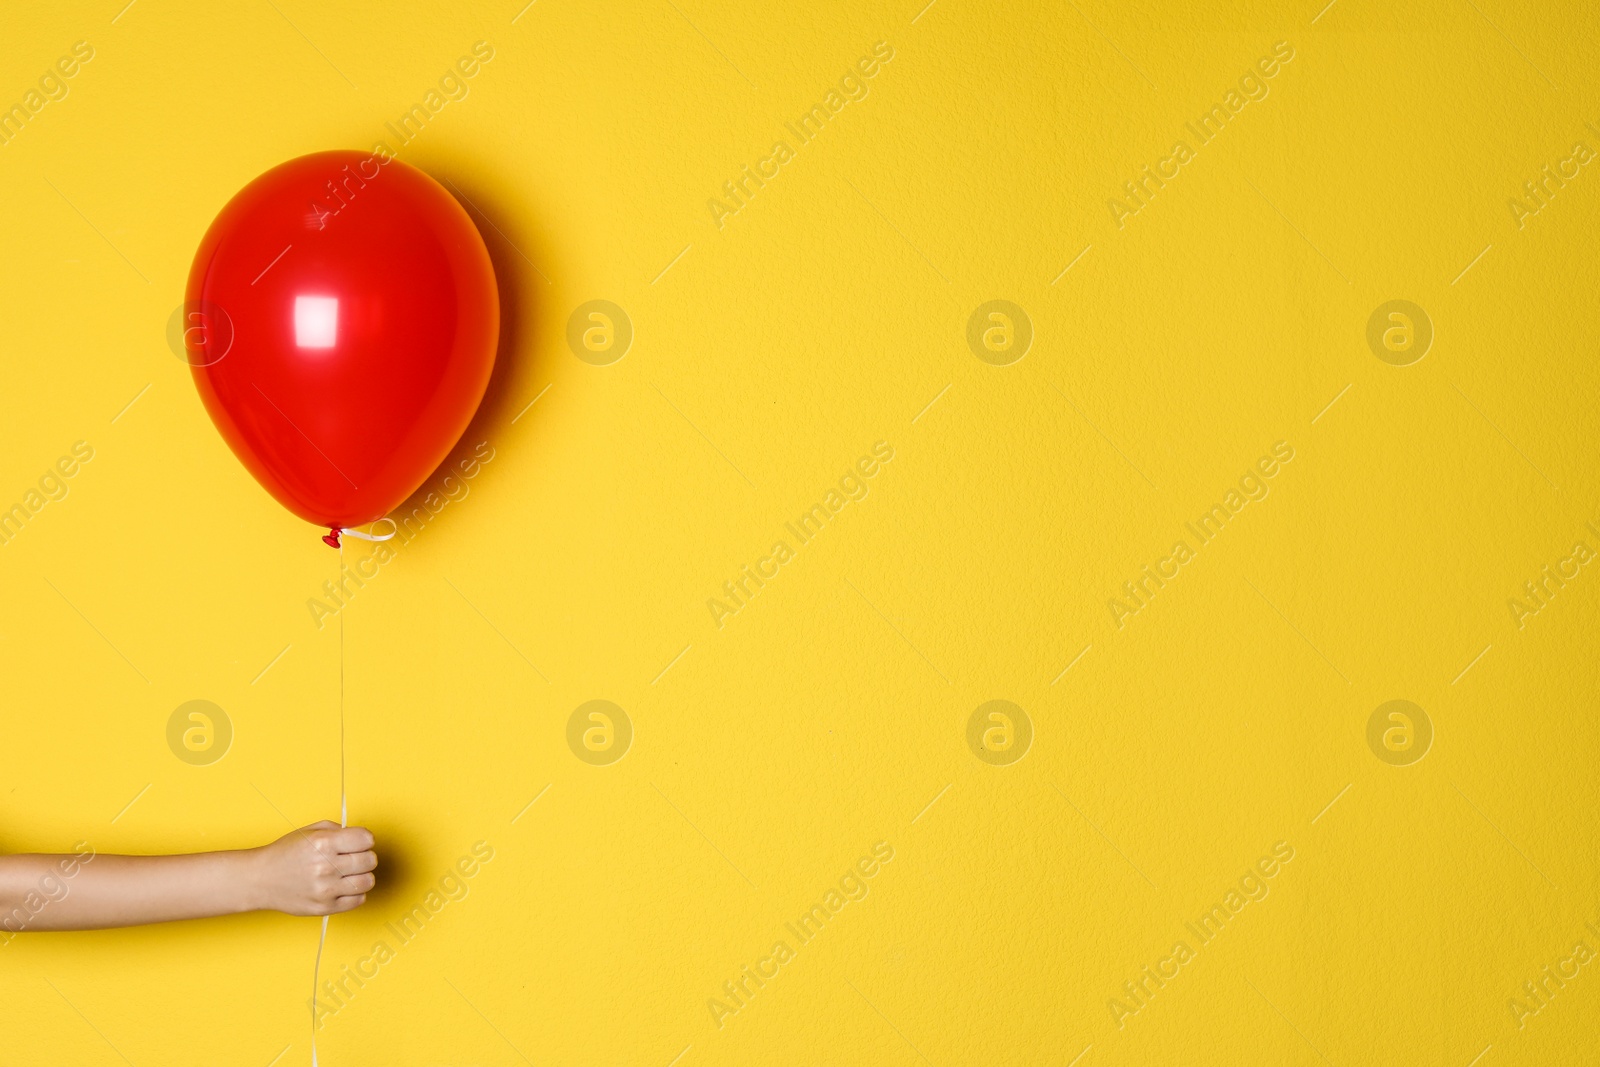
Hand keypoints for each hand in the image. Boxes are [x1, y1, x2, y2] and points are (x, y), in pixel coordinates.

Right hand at [251, 821, 376, 915]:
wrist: (260, 879)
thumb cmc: (286, 853)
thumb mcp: (310, 831)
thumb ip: (339, 830)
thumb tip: (363, 838)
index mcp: (324, 843)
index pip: (367, 839)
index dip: (364, 840)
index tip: (358, 842)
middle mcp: (326, 866)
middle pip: (370, 860)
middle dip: (364, 856)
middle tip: (352, 858)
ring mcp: (325, 889)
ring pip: (368, 881)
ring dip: (362, 876)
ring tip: (349, 874)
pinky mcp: (324, 907)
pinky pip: (358, 900)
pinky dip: (355, 893)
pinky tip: (343, 887)